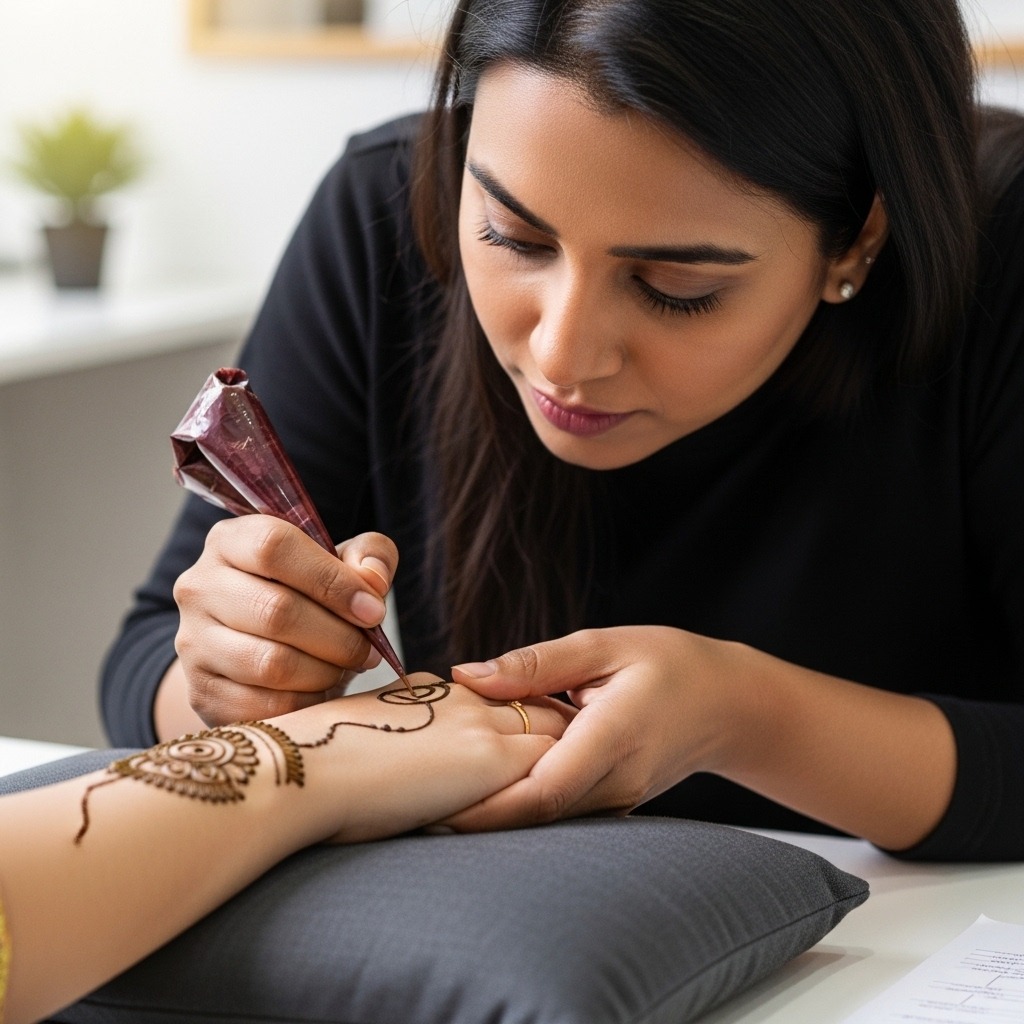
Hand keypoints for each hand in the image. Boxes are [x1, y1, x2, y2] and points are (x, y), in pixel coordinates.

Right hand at [172, 515, 399, 725]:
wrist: (261, 650)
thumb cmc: (309, 595)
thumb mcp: (343, 563)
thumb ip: (369, 556)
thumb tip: (372, 580)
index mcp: (231, 541)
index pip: (274, 547)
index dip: (331, 580)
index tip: (373, 610)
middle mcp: (200, 586)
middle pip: (277, 611)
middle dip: (339, 637)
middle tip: (368, 649)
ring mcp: (193, 641)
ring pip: (271, 664)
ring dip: (325, 671)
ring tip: (346, 667)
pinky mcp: (202, 691)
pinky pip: (264, 706)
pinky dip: (305, 702)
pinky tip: (320, 690)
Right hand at [268, 673, 576, 843]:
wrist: (306, 767)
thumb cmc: (317, 757)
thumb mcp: (365, 725)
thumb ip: (400, 723)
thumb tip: (406, 734)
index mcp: (437, 690)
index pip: (499, 695)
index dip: (520, 715)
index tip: (530, 738)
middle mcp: (466, 700)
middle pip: (536, 705)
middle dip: (556, 729)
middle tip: (573, 761)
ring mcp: (482, 727)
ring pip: (554, 731)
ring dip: (568, 756)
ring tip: (585, 784)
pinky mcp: (493, 760)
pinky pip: (552, 767)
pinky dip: (565, 784)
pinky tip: (575, 806)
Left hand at [445, 626, 748, 829]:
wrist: (728, 704)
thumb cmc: (669, 663)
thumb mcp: (603, 645)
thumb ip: (535, 664)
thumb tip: (467, 675)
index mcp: (613, 738)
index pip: (543, 790)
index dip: (487, 807)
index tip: (433, 809)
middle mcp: (614, 782)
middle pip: (533, 816)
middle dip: (471, 820)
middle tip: (405, 809)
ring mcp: (614, 800)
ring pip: (541, 820)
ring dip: (487, 815)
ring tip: (423, 800)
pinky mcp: (608, 802)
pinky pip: (555, 810)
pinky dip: (513, 804)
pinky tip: (474, 786)